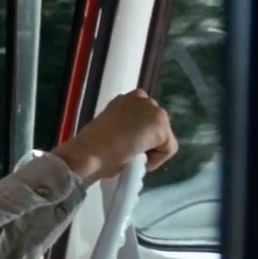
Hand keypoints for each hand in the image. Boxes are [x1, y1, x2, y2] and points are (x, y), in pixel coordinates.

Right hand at [51, 88, 177, 181]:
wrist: (89, 152)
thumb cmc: (92, 147)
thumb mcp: (111, 128)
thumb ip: (126, 127)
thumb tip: (136, 140)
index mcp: (127, 98)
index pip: (145, 118)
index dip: (137, 135)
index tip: (123, 146)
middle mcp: (142, 98)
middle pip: (157, 125)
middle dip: (148, 140)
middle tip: (129, 153)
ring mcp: (154, 110)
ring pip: (164, 137)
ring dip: (151, 149)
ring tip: (131, 156)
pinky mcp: (161, 126)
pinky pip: (168, 149)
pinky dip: (156, 160)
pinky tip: (136, 159)